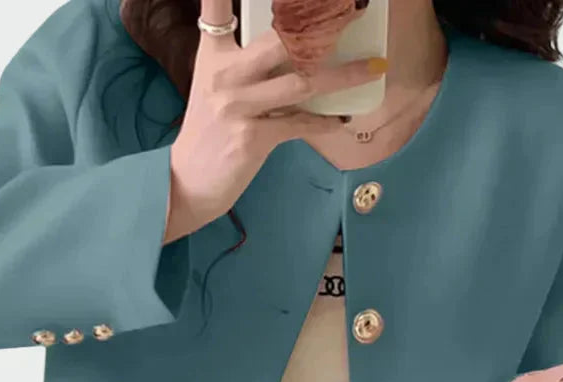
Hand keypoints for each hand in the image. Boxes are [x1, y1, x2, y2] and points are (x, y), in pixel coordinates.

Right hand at [167, 0, 385, 233]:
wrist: (188, 183)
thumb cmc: (209, 134)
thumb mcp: (217, 88)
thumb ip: (247, 65)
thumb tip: (295, 52)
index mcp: (214, 56)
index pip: (216, 9)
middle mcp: (225, 75)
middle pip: (280, 40)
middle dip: (321, 27)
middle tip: (355, 12)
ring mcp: (238, 106)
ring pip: (301, 81)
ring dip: (343, 75)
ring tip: (374, 67)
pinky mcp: (252, 138)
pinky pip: (299, 124)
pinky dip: (324, 123)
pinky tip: (342, 120)